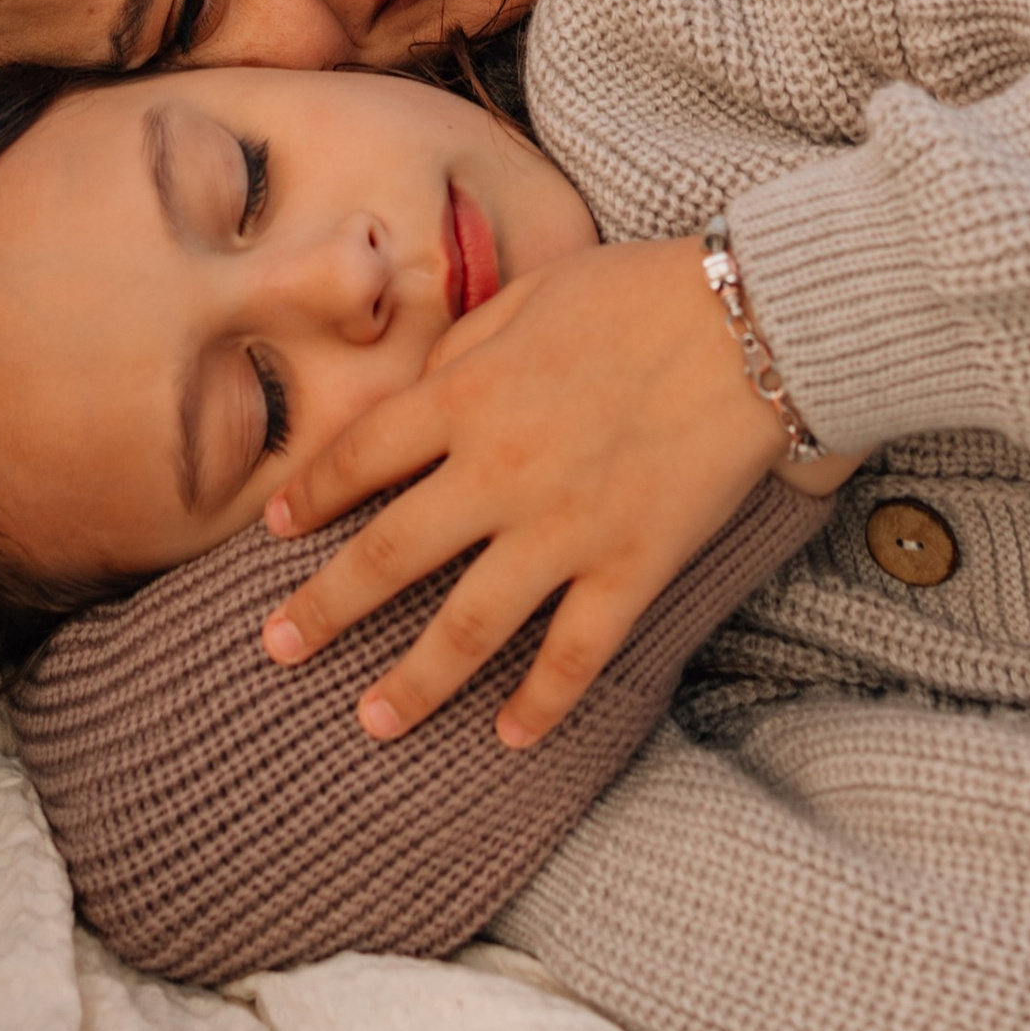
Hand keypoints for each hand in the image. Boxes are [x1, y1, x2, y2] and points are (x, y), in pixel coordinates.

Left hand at [256, 234, 850, 746]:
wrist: (753, 321)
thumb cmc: (640, 291)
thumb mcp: (532, 294)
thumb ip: (466, 346)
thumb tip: (423, 386)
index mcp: (470, 393)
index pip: (364, 453)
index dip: (313, 493)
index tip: (275, 528)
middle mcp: (502, 470)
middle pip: (393, 553)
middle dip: (327, 607)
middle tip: (277, 648)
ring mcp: (567, 528)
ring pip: (470, 625)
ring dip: (415, 681)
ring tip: (372, 721)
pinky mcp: (633, 565)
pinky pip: (577, 652)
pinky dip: (542, 702)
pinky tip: (511, 739)